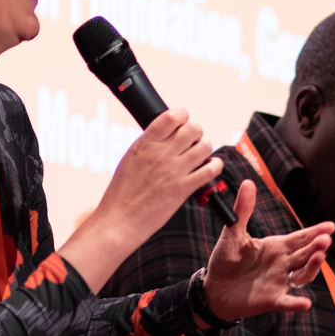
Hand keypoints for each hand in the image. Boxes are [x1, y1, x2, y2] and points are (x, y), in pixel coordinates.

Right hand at [65, 110, 223, 291]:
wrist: (120, 219)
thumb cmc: (122, 192)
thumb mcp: (130, 158)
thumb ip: (149, 144)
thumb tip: (166, 132)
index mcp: (146, 143)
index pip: (172, 116)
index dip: (182, 116)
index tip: (182, 122)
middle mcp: (161, 154)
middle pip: (192, 129)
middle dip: (195, 132)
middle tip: (192, 140)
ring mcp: (174, 170)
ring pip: (204, 146)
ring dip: (204, 149)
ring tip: (199, 156)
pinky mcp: (184, 188)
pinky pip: (211, 170)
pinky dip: (214, 166)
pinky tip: (209, 168)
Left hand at [202, 181, 334, 321]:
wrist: (213, 288)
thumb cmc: (226, 260)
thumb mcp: (233, 234)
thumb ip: (242, 211)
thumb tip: (247, 183)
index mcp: (277, 246)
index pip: (301, 238)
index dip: (316, 231)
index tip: (331, 226)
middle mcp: (283, 264)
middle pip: (306, 254)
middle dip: (317, 246)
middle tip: (325, 239)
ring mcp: (280, 282)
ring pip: (303, 275)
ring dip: (312, 267)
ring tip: (319, 257)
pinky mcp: (271, 299)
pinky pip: (287, 301)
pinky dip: (296, 303)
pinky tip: (305, 303)